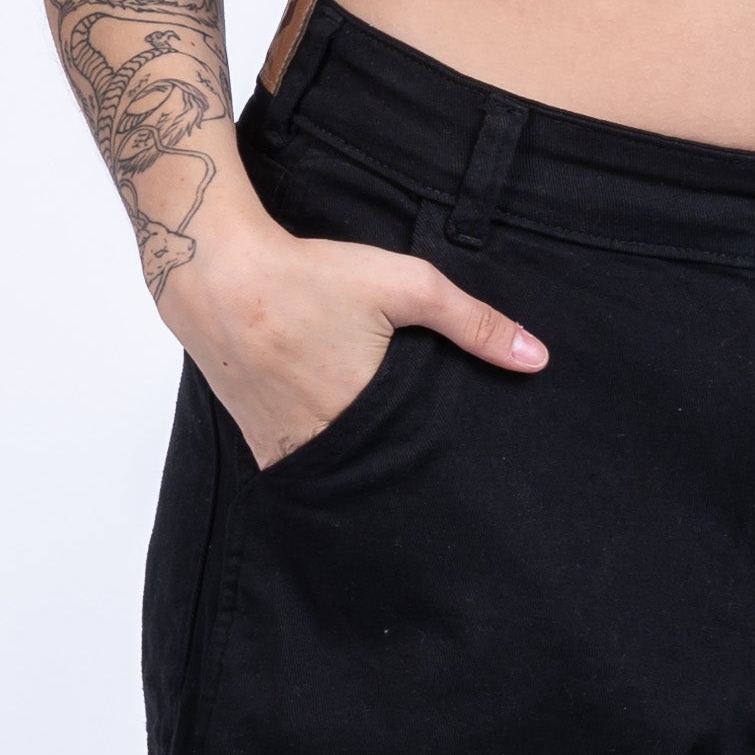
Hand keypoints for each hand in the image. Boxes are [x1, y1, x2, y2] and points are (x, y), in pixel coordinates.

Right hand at [161, 196, 546, 468]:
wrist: (218, 275)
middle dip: (412, 475)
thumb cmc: (311, 275)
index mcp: (361, 415)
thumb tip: (537, 358)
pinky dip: (330, 463)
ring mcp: (284, 449)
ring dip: (369, 472)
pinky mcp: (261, 444)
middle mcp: (320, 444)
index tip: (470, 471)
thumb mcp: (405, 285)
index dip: (446, 469)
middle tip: (441, 469)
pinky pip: (307, 469)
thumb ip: (473, 323)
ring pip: (343, 479)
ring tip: (397, 459)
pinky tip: (348, 445)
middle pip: (383, 479)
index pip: (421, 465)